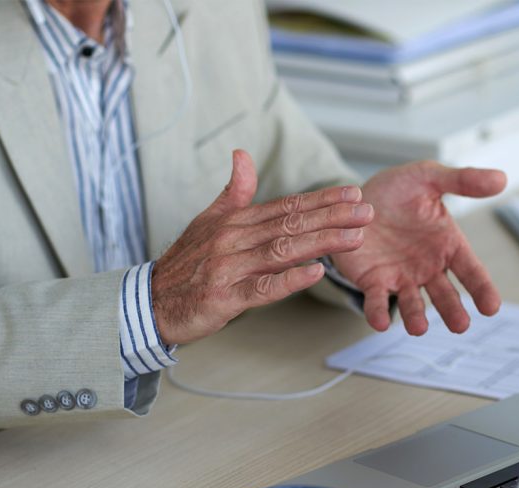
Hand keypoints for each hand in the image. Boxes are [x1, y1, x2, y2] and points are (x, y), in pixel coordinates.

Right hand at [152, 150, 372, 344]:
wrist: (150, 302)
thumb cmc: (185, 263)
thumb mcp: (207, 221)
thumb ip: (233, 192)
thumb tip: (242, 154)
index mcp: (234, 221)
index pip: (285, 205)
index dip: (321, 199)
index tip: (352, 193)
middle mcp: (233, 239)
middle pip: (290, 224)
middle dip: (332, 217)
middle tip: (367, 211)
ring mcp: (229, 268)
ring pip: (282, 251)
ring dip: (321, 243)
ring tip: (355, 237)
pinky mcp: (225, 298)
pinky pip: (262, 288)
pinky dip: (289, 280)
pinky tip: (315, 272)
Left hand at [330, 161, 505, 334]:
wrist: (355, 197)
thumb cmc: (398, 189)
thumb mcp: (429, 177)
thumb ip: (462, 180)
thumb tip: (502, 179)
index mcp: (448, 245)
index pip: (471, 271)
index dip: (482, 289)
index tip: (492, 307)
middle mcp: (428, 267)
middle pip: (445, 295)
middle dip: (452, 310)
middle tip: (460, 325)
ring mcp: (401, 277)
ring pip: (412, 303)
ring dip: (416, 317)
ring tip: (419, 328)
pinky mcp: (373, 281)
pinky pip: (377, 300)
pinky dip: (378, 313)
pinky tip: (381, 323)